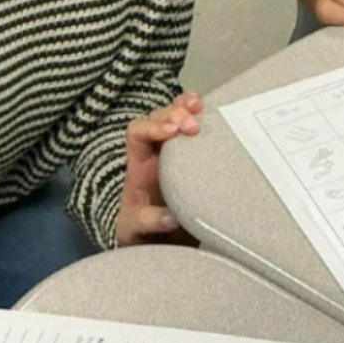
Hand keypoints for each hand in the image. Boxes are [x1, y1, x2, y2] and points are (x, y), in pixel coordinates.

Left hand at [114, 92, 202, 246]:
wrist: (155, 236)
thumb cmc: (141, 227)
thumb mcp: (135, 229)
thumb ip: (148, 222)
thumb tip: (170, 218)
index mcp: (138, 164)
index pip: (137, 132)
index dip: (152, 127)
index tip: (172, 133)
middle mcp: (154, 151)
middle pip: (157, 118)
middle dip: (174, 115)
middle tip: (193, 126)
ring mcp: (173, 149)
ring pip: (173, 115)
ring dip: (184, 108)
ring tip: (198, 107)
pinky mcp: (192, 152)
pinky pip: (192, 126)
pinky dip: (199, 113)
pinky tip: (208, 109)